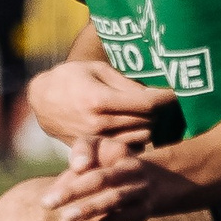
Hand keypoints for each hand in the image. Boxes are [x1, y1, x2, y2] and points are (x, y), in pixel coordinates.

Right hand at [28, 59, 178, 145]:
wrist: (42, 102)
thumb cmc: (71, 78)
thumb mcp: (97, 70)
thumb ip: (126, 84)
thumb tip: (155, 94)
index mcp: (99, 99)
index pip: (147, 104)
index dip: (167, 98)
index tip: (178, 93)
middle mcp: (99, 123)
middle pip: (148, 122)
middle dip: (162, 112)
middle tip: (171, 103)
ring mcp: (97, 139)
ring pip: (142, 136)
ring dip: (153, 125)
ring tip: (158, 114)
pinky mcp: (96, 149)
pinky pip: (130, 147)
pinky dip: (140, 137)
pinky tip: (141, 126)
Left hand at [41, 136, 202, 220]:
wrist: (153, 180)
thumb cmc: (113, 160)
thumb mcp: (99, 146)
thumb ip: (83, 150)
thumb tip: (78, 167)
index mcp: (122, 154)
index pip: (94, 166)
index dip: (71, 181)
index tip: (46, 198)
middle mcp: (134, 173)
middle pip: (103, 180)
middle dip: (74, 192)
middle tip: (47, 204)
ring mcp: (140, 194)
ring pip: (114, 202)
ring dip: (88, 211)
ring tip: (63, 220)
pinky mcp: (142, 213)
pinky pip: (121, 219)